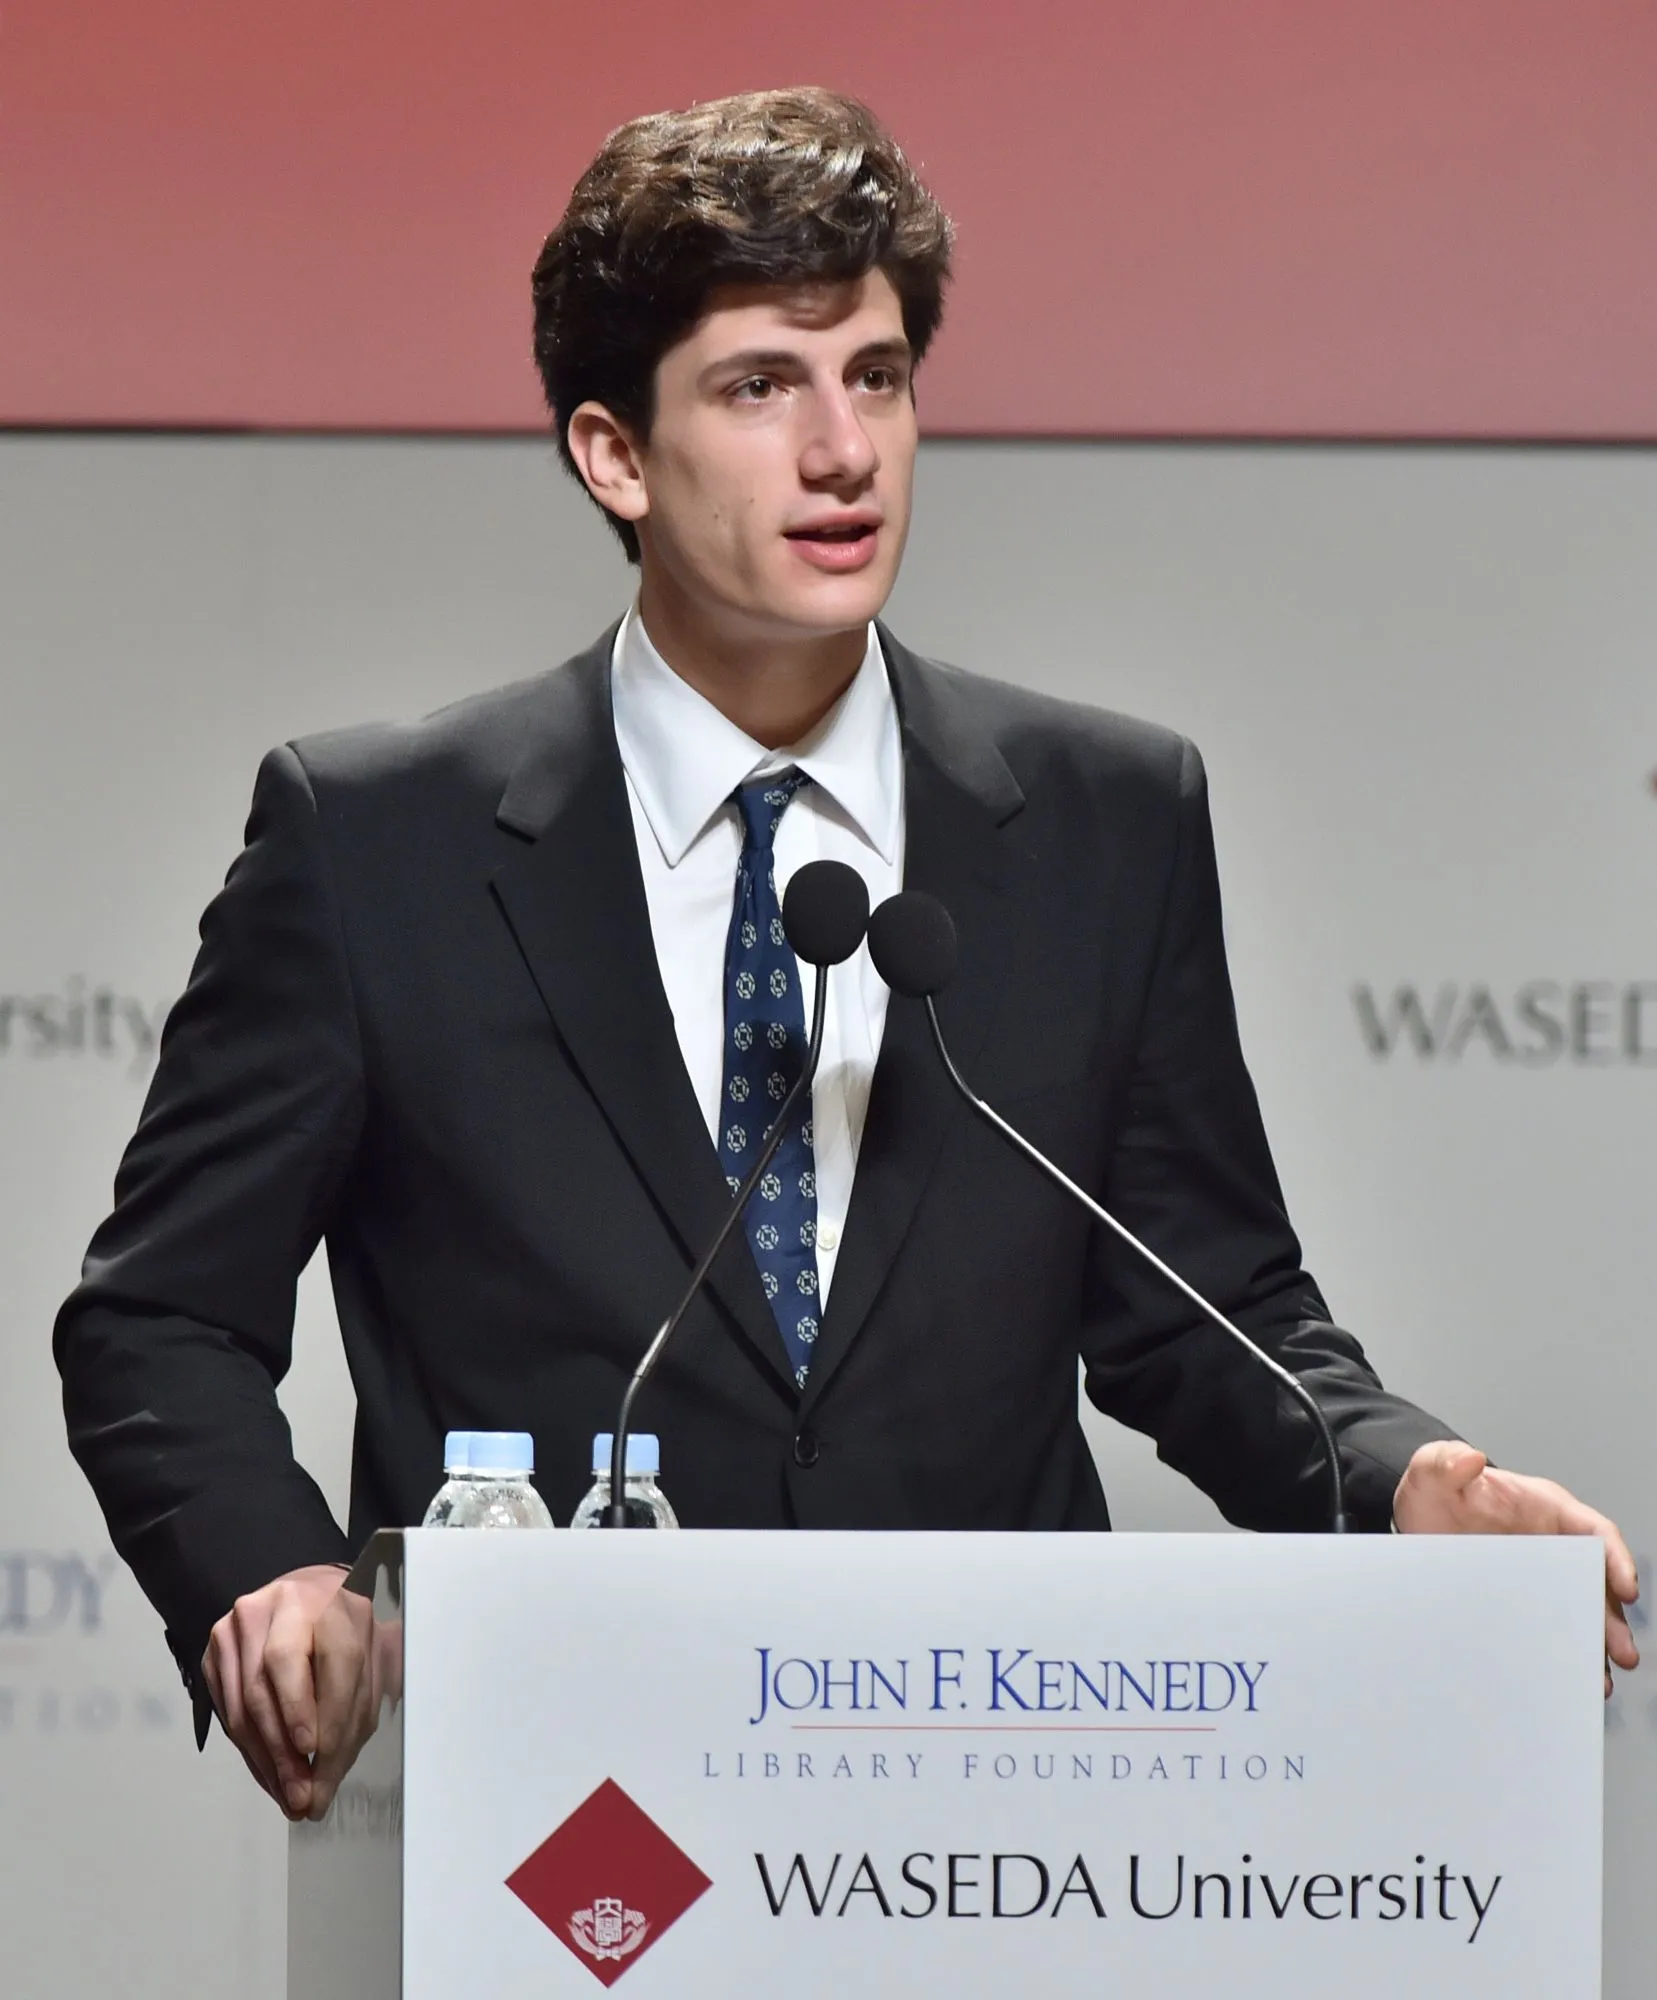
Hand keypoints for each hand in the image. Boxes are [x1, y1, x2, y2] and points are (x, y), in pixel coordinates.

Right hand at [201, 1562, 378, 1819]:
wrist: (309, 1598)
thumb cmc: (346, 1633)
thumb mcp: (369, 1663)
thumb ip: (354, 1715)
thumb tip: (324, 1785)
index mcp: (336, 1599)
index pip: (329, 1658)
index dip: (320, 1710)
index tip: (316, 1756)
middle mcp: (283, 1604)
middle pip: (273, 1683)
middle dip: (286, 1750)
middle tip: (301, 1796)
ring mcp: (241, 1624)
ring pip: (244, 1703)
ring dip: (266, 1759)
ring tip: (287, 1796)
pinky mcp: (216, 1648)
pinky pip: (227, 1709)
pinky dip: (250, 1750)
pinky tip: (269, 1775)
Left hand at [1393, 1440, 1639, 1695]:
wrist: (1415, 1521)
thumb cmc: (1434, 1492)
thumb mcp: (1431, 1471)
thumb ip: (1444, 1461)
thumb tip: (1470, 1457)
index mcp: (1543, 1507)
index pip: (1592, 1530)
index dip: (1615, 1558)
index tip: (1627, 1588)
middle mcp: (1551, 1545)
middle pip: (1593, 1580)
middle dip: (1611, 1616)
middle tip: (1622, 1652)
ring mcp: (1538, 1577)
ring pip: (1576, 1610)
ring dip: (1591, 1643)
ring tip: (1598, 1679)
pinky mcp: (1519, 1602)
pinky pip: (1546, 1626)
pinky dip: (1558, 1650)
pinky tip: (1562, 1675)